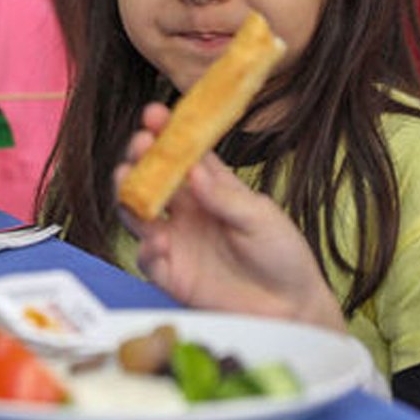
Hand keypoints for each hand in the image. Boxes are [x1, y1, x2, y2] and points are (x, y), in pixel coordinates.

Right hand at [117, 103, 345, 332]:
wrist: (290, 306)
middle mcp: (188, 210)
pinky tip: (157, 243)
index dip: (167, 132)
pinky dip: (146, 249)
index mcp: (212, 187)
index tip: (154, 113)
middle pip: (152, 179)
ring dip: (131, 198)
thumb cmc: (282, 254)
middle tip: (140, 146)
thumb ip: (225, 198)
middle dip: (140, 159)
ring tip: (130, 184)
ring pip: (139, 214)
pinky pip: (146, 259)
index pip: (184, 153)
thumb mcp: (261, 218)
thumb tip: (194, 170)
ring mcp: (177, 241)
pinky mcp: (171, 274)